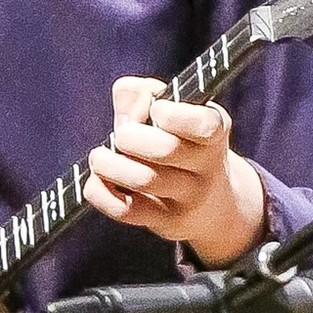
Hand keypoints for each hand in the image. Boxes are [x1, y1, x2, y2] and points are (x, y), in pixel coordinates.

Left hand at [83, 78, 267, 263]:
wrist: (212, 206)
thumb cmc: (184, 148)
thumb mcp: (177, 116)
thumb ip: (145, 94)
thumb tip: (126, 91)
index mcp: (214, 131)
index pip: (204, 124)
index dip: (174, 115)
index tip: (156, 109)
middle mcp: (207, 166)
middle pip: (167, 149)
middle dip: (131, 136)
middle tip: (121, 135)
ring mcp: (189, 198)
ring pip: (144, 179)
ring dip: (110, 164)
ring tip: (100, 157)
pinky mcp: (167, 221)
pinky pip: (127, 210)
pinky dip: (100, 193)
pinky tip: (97, 181)